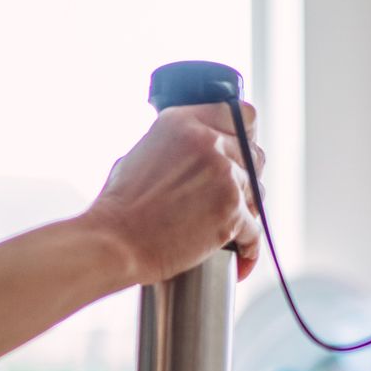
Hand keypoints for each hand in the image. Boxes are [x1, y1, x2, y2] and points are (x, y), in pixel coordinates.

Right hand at [84, 101, 266, 285]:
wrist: (113, 243)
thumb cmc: (117, 209)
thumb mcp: (138, 155)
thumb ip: (173, 146)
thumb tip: (190, 153)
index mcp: (182, 123)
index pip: (238, 114)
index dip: (243, 135)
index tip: (239, 150)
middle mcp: (207, 143)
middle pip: (253, 154)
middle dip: (244, 176)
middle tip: (227, 197)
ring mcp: (223, 176)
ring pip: (256, 193)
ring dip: (245, 210)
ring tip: (224, 228)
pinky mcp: (230, 212)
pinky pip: (254, 231)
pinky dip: (248, 247)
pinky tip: (241, 256)